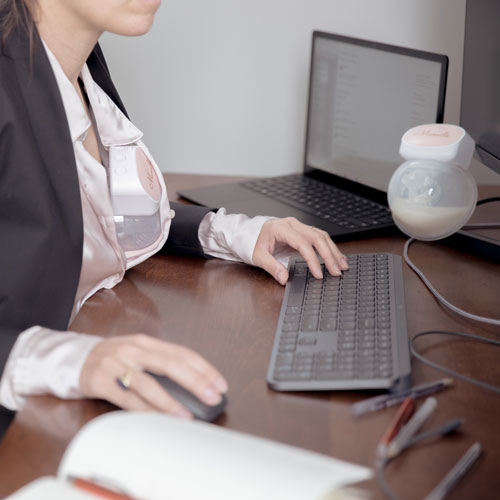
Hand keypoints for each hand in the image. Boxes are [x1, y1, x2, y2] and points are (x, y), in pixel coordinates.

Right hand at [80, 334, 226, 417]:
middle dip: (195, 381)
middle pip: (170, 364)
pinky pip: (126, 398)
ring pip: (148, 383)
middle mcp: (134, 350)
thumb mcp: (139, 353)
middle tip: (213, 396)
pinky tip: (157, 418)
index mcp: (148, 342)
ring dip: (169, 401)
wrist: (75, 359)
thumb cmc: (114, 358)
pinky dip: (144, 410)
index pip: (182, 353)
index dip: (204, 368)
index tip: (220, 384)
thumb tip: (194, 382)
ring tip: (186, 415)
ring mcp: (116, 364)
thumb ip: (161, 363)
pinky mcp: (101, 381)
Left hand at [252, 217, 348, 284]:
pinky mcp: (303, 230)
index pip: (302, 243)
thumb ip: (271, 267)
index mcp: (281, 228)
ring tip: (343, 265)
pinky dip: (330, 247)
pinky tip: (338, 257)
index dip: (312, 259)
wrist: (251, 233)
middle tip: (337, 271)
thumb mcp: (258, 257)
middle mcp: (292, 224)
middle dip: (329, 255)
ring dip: (333, 250)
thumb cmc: (254, 243)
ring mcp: (299, 226)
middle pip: (316, 237)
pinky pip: (320, 237)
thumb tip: (284, 279)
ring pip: (321, 235)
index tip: (318, 274)